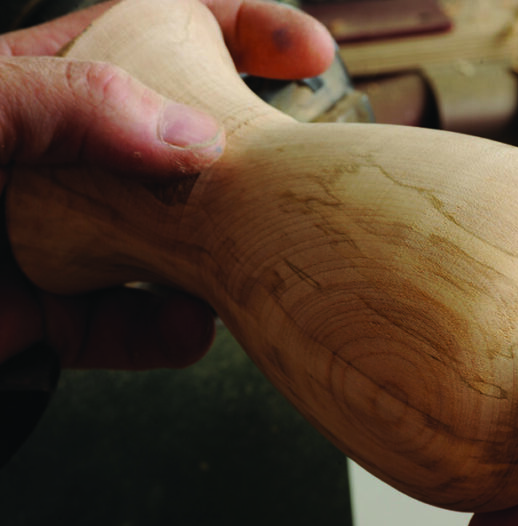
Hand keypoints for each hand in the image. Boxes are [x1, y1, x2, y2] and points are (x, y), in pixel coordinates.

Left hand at [0, 0, 335, 368]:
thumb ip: (66, 105)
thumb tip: (186, 134)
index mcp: (39, 84)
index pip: (160, 29)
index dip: (242, 29)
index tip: (307, 50)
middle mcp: (62, 159)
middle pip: (184, 144)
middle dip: (249, 157)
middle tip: (294, 173)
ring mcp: (60, 237)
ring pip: (173, 243)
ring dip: (222, 256)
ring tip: (250, 262)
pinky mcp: (47, 316)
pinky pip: (130, 324)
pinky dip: (167, 331)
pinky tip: (189, 327)